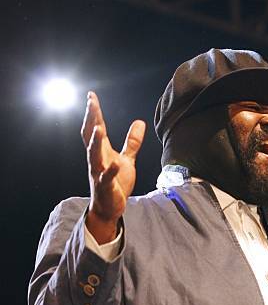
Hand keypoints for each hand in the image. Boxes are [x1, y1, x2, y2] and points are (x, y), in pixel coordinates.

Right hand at [81, 92, 145, 243]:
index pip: (95, 128)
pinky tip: (116, 163)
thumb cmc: (116, 182)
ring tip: (99, 128)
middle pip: (90, 137)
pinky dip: (111, 170)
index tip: (91, 96)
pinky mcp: (105, 187)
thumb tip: (140, 122)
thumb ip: (132, 142)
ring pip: (93, 155)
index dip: (93, 113)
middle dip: (91, 120)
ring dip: (96, 142)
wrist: (110, 208)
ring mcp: (99, 173)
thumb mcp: (126, 159)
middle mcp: (97, 159)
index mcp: (101, 151)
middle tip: (91, 104)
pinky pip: (107, 177)